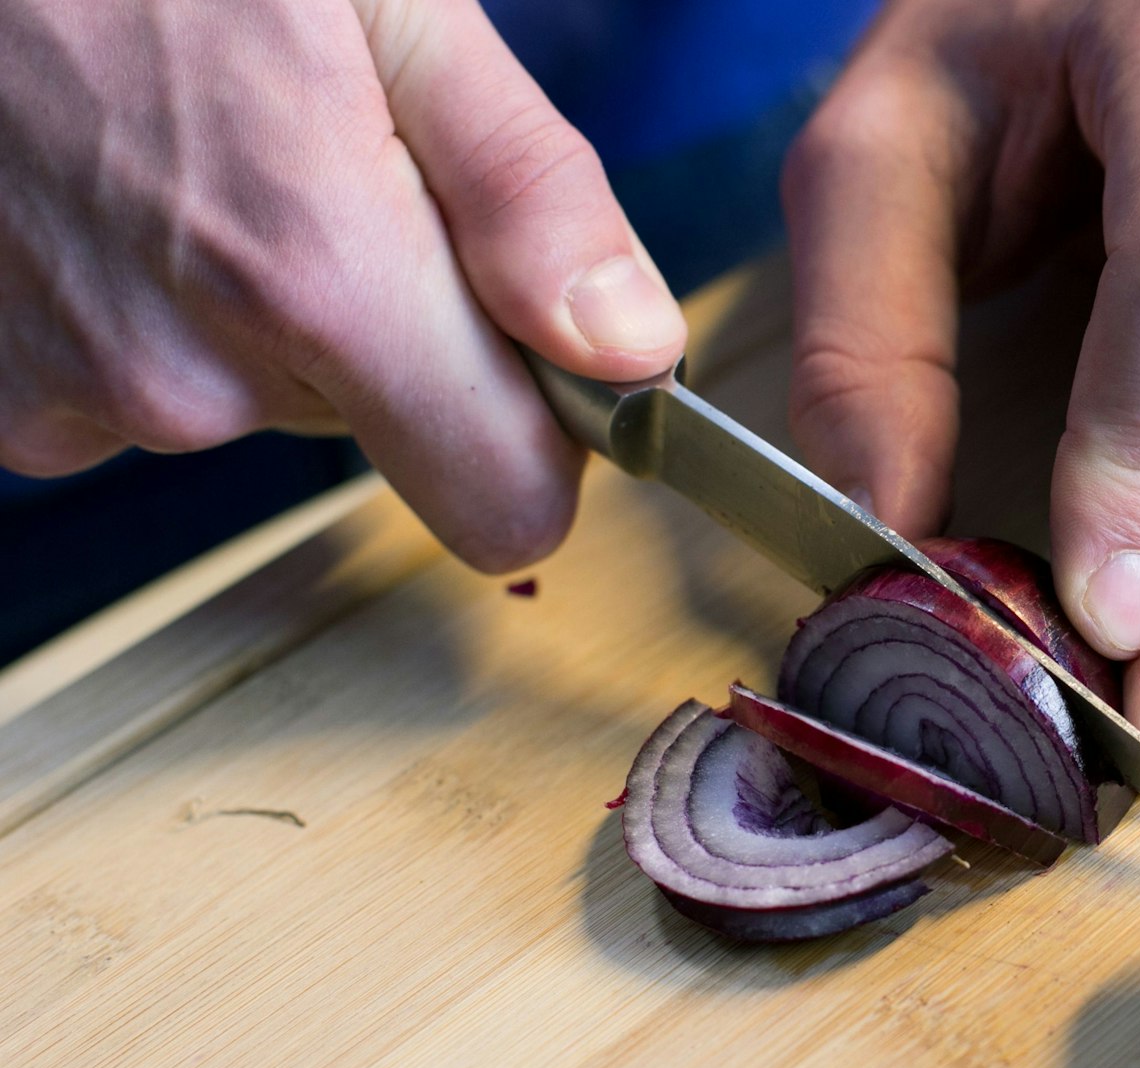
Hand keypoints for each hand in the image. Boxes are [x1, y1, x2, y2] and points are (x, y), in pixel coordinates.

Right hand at [0, 0, 684, 570]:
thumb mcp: (394, 12)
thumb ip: (528, 196)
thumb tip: (634, 353)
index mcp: (319, 280)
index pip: (507, 504)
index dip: (542, 438)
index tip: (530, 350)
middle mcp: (195, 377)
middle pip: (390, 437)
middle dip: (393, 329)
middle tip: (323, 175)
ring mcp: (85, 399)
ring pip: (268, 406)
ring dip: (271, 312)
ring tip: (207, 165)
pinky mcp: (8, 407)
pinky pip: (150, 397)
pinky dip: (162, 320)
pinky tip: (126, 205)